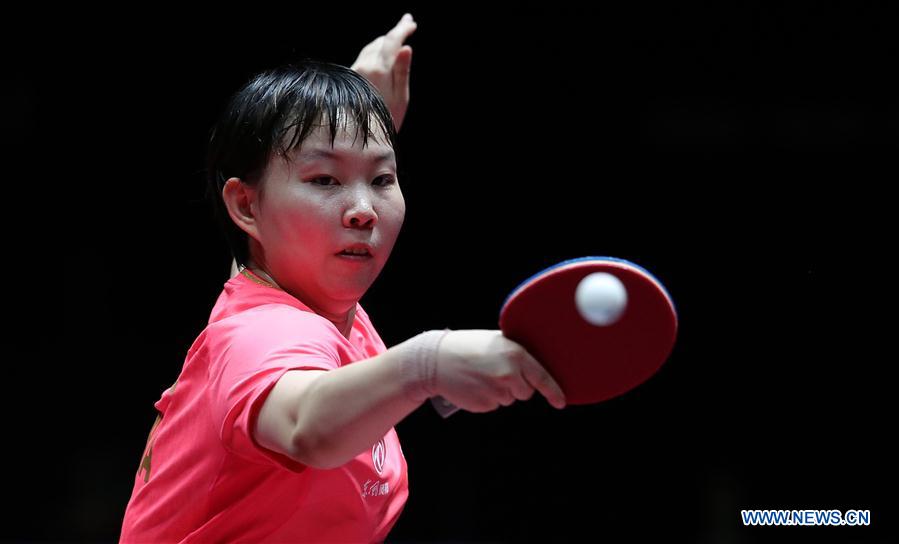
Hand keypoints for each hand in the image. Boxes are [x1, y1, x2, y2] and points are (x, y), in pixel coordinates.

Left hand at [351, 13, 417, 130]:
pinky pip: (364, 57)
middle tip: (407, 25)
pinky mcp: (350, 78)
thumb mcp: (401, 98)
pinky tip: (381, 54)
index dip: (402, 29)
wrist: (359, 138)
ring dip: (384, 41)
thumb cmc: (387, 120)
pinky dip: (375, 51)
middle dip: (394, 33)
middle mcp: (363, 66)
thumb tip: (406, 47)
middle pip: (380, 42)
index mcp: (379, 69)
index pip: (391, 41)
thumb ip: (402, 71)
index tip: (411, 22)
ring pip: (371, 48)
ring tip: (395, 37)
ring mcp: (355, 71)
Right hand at [433, 330, 566, 412]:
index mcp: (515, 355)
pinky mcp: (485, 404)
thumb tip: (537, 367)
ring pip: (510, 398)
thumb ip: (516, 354)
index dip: (554, 391)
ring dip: (500, 391)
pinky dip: (487, 397)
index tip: (561, 402)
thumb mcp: (496, 342)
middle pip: (526, 391)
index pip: (541, 377)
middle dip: (516, 385)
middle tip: (495, 371)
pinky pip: (495, 404)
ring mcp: (497, 391)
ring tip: (481, 375)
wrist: (436, 360)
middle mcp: (509, 373)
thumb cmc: (467, 347)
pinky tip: (475, 384)